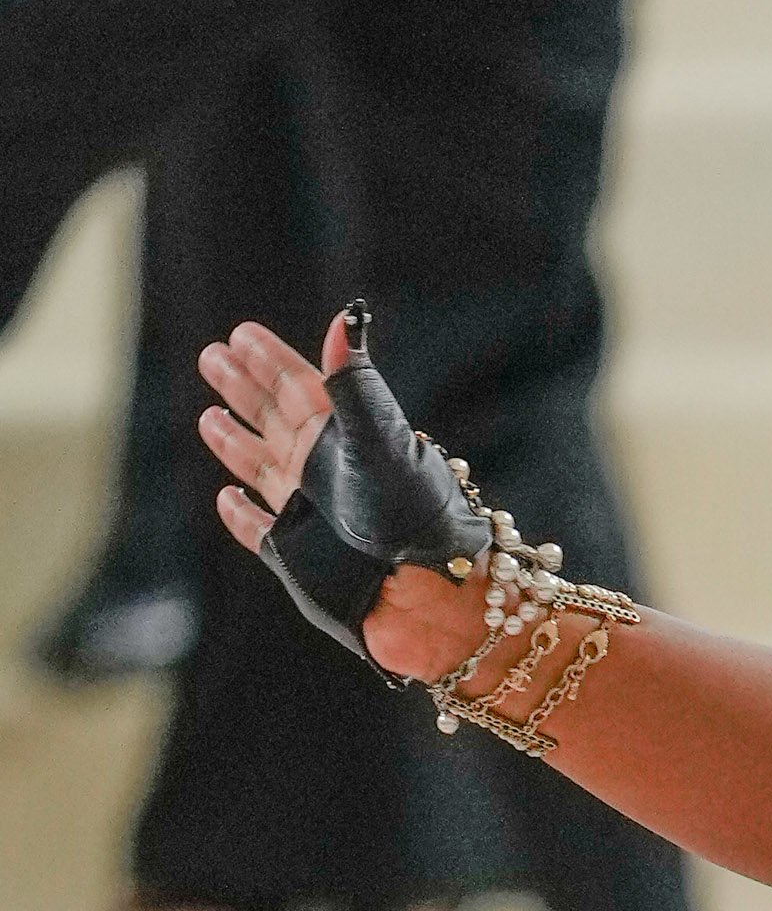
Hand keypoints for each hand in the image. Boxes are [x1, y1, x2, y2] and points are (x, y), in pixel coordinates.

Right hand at [199, 308, 487, 682]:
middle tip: (213, 354)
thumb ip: (354, 385)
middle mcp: (328, 473)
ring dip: (236, 442)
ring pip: (264, 468)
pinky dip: (242, 515)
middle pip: (277, 419)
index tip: (242, 332)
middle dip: (245, 388)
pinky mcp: (297, 556)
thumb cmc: (410, 513)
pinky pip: (260, 530)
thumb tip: (347, 317)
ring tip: (210, 415)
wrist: (423, 593)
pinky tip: (226, 497)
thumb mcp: (379, 440)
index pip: (302, 387)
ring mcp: (310, 514)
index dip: (272, 361)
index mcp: (346, 440)